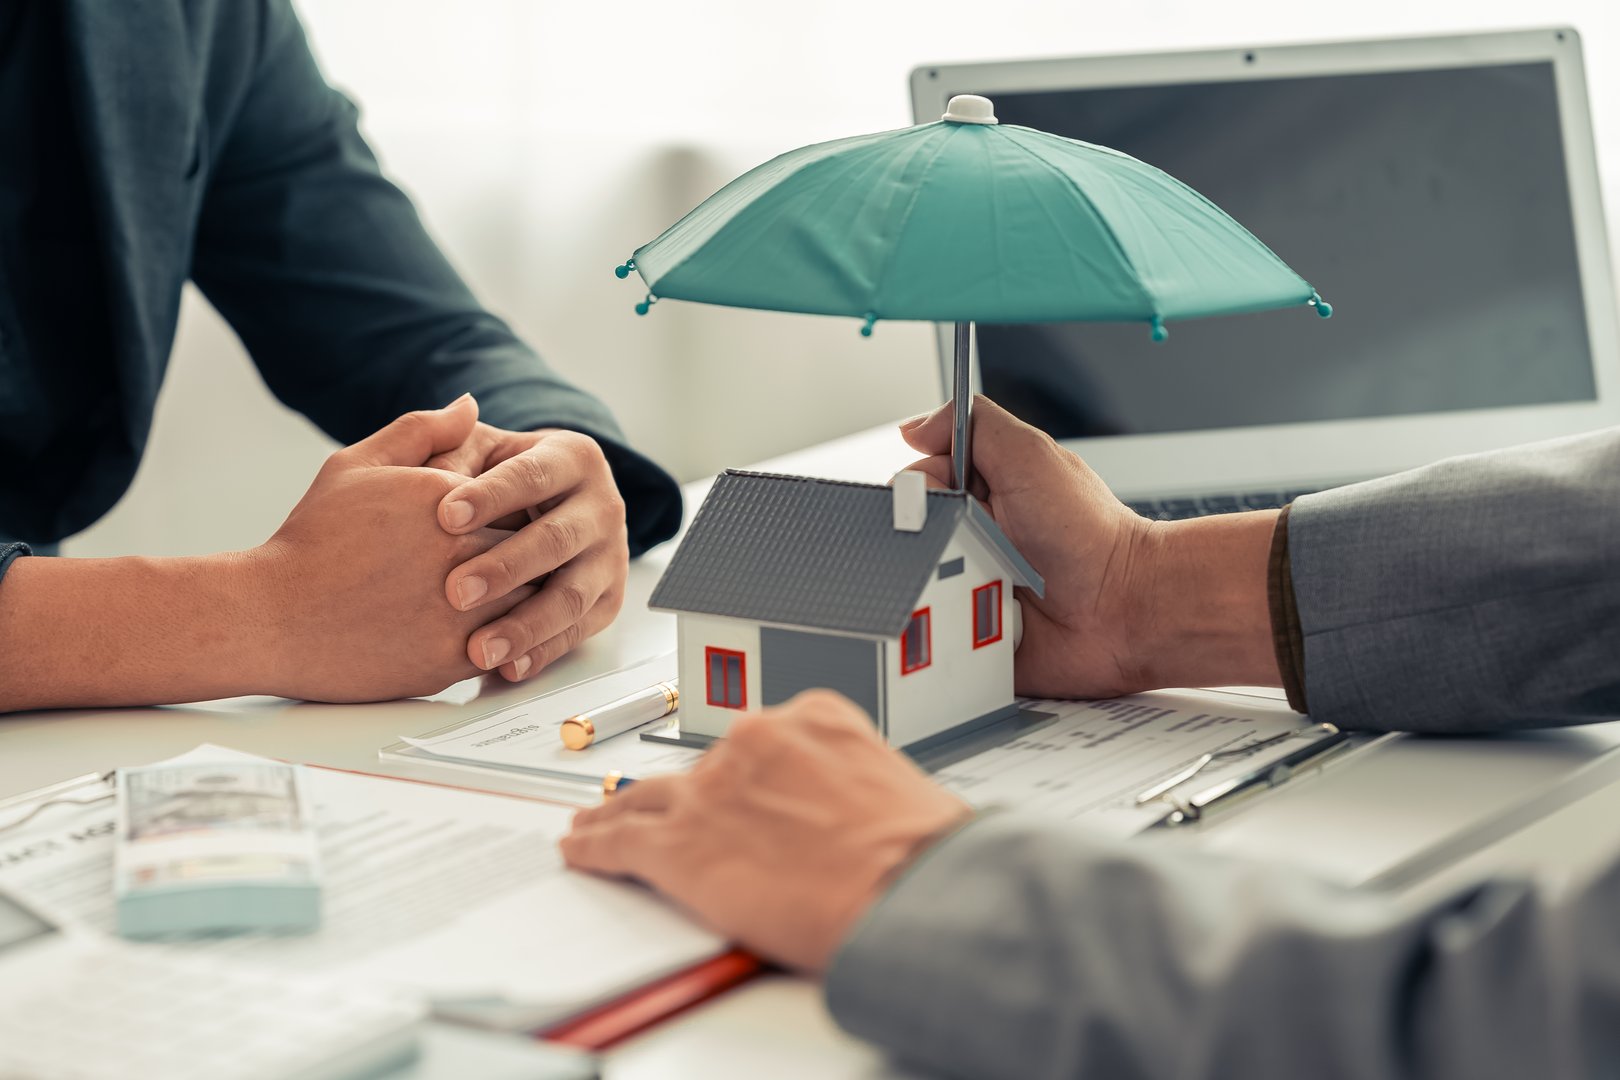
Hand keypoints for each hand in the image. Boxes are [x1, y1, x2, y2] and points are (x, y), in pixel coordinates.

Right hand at [251, 396, 536, 701]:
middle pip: (535, 547)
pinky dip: (511, 638)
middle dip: (533, 552)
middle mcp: (463, 551)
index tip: (512, 517)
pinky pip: (512, 646)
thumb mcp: (357, 467)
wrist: (273, 618)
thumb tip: (470, 405)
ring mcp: (462, 608)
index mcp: (450, 498)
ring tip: (513, 595)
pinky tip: (493, 629)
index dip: (518, 507)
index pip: (521, 496)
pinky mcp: (455, 658)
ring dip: (529, 597)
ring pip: (533, 598)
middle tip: (530, 559)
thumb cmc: (313, 540)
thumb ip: (422, 432)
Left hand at [426, 420, 628, 682]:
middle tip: (456, 591)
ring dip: (526, 625)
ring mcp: (609, 558)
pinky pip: (577, 632)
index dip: (491, 497)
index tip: (445, 517)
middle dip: (506, 568)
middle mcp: (602, 507)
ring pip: (572, 595)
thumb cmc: (501, 477)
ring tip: (480, 648)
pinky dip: (541, 653)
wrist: (549, 504)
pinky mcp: (607, 601)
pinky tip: (508, 667)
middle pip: (557, 540)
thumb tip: (439, 461)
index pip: (533, 476)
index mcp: (574, 459)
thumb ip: (454, 448)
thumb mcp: (480, 450)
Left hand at [561, 691, 971, 971]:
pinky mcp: (680, 845)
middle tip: (675, 815)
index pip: (759, 742)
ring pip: (646, 798)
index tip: (734, 791)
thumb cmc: (923, 853)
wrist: (912, 890)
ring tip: (597, 823)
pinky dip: (596, 847)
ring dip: (619, 812)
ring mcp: (711, 789)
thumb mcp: (898, 791)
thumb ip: (852, 790)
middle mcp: (756, 739)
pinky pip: (621, 841)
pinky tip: (582, 849)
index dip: (742, 776)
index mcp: (814, 717)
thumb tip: (845, 822)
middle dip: (688, 797)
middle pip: (700, 769)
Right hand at [901, 397, 1280, 695]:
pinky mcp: (969, 630)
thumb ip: (974, 423)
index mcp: (980, 490)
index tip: (944, 498)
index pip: (914, 482)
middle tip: (972, 544)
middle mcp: (970, 535)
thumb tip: (914, 428)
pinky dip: (939, 626)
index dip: (921, 489)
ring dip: (934, 583)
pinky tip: (973, 619)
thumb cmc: (1090, 535)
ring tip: (981, 585)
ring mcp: (968, 583)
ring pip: (912, 582)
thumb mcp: (1030, 456)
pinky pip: (930, 632)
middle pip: (907, 532)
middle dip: (928, 538)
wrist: (1124, 608)